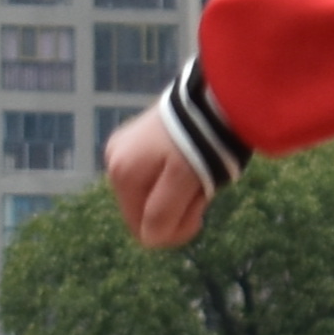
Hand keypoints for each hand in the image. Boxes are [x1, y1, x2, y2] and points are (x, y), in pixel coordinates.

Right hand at [104, 104, 210, 249]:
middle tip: (203, 191)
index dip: (174, 231)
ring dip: (179, 196)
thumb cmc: (202, 142)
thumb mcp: (185, 182)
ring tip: (200, 175)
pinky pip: (158, 178)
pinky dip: (177, 180)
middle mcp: (115, 162)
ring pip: (154, 197)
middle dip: (177, 211)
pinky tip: (194, 165)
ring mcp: (126, 150)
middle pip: (146, 213)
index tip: (200, 213)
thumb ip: (163, 214)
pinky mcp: (141, 141)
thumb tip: (150, 239)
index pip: (142, 230)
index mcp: (122, 174)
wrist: (218, 95)